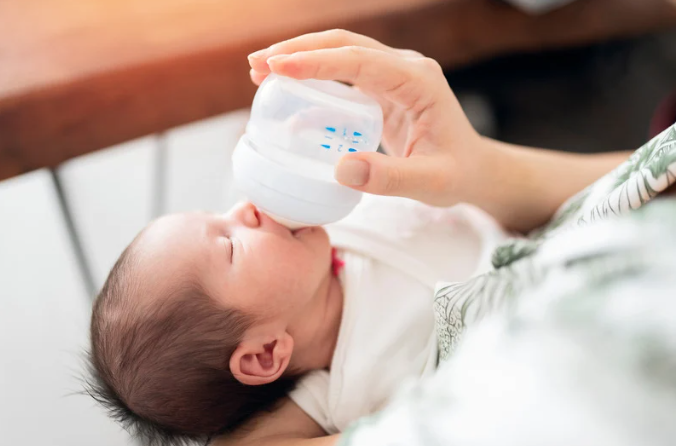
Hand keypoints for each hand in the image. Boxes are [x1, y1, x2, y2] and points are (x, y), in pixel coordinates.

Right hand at [247, 30, 485, 206]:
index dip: (316, 62)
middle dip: (298, 50)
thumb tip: (341, 169)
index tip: (277, 68)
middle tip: (257, 65)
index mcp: (418, 81)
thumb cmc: (456, 173)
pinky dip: (313, 79)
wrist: (473, 169)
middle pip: (344, 44)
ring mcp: (393, 75)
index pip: (360, 61)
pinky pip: (343, 76)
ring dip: (300, 58)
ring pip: (340, 53)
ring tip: (259, 72)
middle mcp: (405, 69)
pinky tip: (288, 94)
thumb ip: (389, 177)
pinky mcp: (383, 89)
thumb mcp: (430, 182)